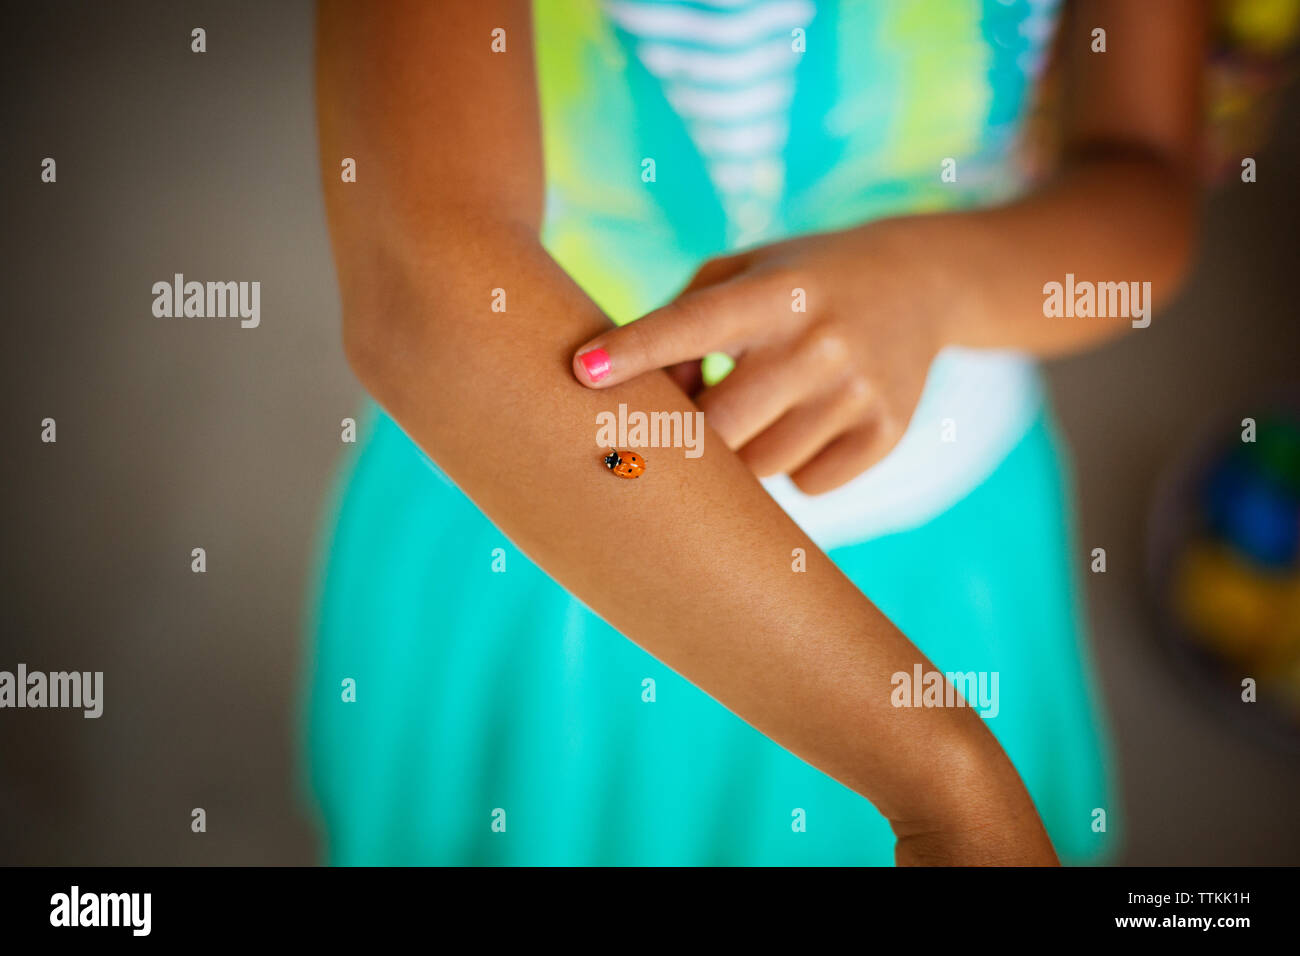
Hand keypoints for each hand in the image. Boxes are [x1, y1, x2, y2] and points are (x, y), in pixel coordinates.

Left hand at [571, 223, 949, 493]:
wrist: (920, 284)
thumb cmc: (798, 282)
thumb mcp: (740, 274)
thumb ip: (678, 325)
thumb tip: (647, 407)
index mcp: (773, 293)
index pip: (691, 325)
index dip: (634, 351)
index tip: (583, 370)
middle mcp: (818, 342)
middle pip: (719, 428)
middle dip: (690, 435)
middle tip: (694, 415)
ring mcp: (857, 391)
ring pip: (760, 468)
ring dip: (743, 451)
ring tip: (762, 408)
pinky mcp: (885, 432)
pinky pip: (808, 484)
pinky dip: (795, 466)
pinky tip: (808, 423)